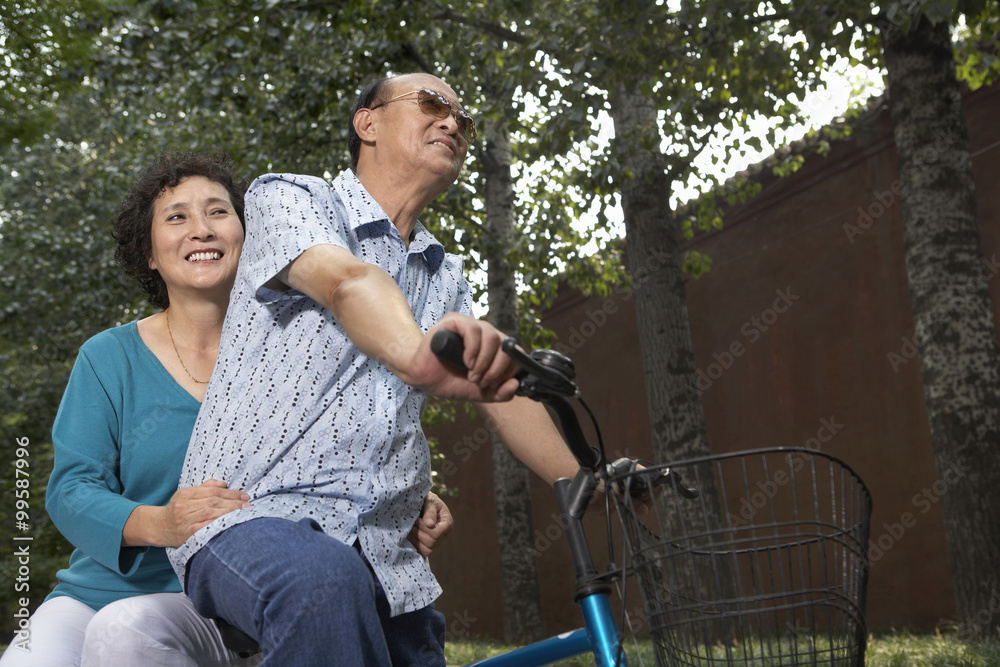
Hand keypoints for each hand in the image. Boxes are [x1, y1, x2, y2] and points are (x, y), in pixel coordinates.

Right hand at [155, 479, 250, 546]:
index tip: (244, 496)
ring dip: (229, 512)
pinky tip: (229, 523)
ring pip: (211, 513)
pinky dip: (218, 524)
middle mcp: (184, 505)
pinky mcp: (186, 533)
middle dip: (233, 503)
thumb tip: (223, 484)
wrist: (158, 527)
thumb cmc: (177, 510)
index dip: (231, 493)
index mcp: (186, 493)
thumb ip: (205, 487)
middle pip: (213, 501)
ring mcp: (185, 520)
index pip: (213, 491)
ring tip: (243, 513)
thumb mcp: (186, 495)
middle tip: (247, 505)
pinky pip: (205, 527)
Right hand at [404, 314, 519, 400]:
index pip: (515, 351)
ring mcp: (470, 325)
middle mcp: (485, 333)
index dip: (510, 369)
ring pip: (492, 336)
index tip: (496, 384)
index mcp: (494, 347)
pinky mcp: (454, 321)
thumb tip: (515, 385)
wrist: (423, 378)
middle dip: (497, 368)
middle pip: (506, 344)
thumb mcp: (480, 393)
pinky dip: (473, 349)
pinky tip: (466, 362)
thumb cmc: (450, 381)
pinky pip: (473, 329)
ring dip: (484, 361)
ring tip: (473, 375)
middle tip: (482, 381)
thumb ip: (500, 392)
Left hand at [408, 492, 453, 556]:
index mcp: (448, 523)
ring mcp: (438, 542)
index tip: (416, 519)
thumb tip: (430, 524)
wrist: (422, 503)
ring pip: (427, 550)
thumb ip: (429, 511)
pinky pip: (422, 551)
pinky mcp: (429, 545)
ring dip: (415, 539)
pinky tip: (410, 534)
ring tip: (410, 528)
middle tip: (411, 523)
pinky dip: (415, 544)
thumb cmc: (427, 500)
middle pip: (432, 543)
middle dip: (418, 533)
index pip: (437, 533)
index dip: (424, 528)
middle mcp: (445, 535)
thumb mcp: (429, 501)